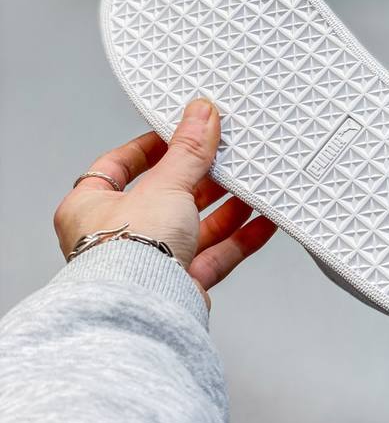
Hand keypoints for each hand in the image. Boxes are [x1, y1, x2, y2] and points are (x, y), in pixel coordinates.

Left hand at [54, 99, 276, 308]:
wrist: (144, 307)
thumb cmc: (127, 253)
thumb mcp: (164, 184)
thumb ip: (188, 151)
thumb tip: (200, 115)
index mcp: (91, 208)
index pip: (119, 167)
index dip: (149, 148)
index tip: (177, 135)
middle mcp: (117, 237)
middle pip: (165, 197)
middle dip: (200, 178)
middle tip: (226, 157)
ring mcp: (149, 262)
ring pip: (194, 227)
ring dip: (226, 208)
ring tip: (252, 185)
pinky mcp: (179, 284)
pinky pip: (215, 256)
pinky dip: (240, 238)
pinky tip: (263, 222)